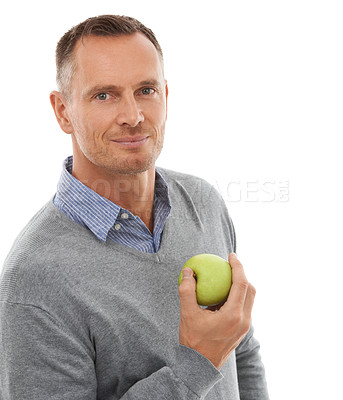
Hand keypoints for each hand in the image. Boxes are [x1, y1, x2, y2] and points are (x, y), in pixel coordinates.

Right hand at [178, 252, 255, 369]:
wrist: (200, 367)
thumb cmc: (193, 341)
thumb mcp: (187, 314)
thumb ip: (187, 291)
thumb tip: (188, 271)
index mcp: (233, 315)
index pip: (241, 284)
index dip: (238, 266)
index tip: (231, 256)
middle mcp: (243, 320)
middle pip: (250, 290)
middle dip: (242, 274)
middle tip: (229, 264)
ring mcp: (244, 327)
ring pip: (249, 299)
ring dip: (241, 285)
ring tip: (226, 277)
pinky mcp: (241, 330)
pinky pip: (243, 307)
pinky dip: (237, 296)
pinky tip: (222, 294)